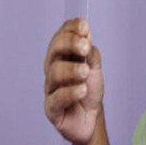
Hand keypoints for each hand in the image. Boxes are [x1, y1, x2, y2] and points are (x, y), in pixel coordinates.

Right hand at [44, 19, 103, 144]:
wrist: (90, 118)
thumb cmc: (89, 90)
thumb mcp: (94, 68)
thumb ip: (90, 53)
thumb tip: (86, 33)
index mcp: (62, 57)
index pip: (60, 37)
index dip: (70, 29)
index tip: (84, 26)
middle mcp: (53, 70)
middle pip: (54, 51)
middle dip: (69, 44)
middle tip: (85, 46)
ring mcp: (50, 89)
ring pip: (54, 73)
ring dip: (72, 70)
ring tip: (86, 72)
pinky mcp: (51, 108)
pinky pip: (56, 98)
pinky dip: (70, 92)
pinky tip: (82, 90)